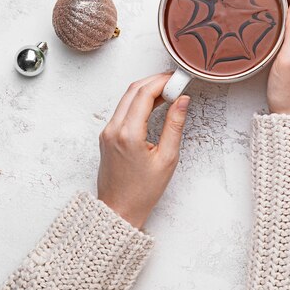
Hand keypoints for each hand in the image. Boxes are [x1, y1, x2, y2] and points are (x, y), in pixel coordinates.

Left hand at [97, 72, 190, 228]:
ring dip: (147, 89)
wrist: (118, 210)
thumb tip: (182, 101)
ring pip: (126, 97)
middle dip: (155, 80)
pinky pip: (122, 109)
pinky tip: (154, 103)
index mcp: (129, 134)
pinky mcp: (107, 135)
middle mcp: (113, 129)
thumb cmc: (142, 191)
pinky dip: (138, 101)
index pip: (144, 94)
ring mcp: (107, 131)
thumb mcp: (167, 158)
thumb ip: (174, 125)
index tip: (178, 79)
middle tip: (175, 81)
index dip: (163, 81)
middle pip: (134, 90)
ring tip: (169, 90)